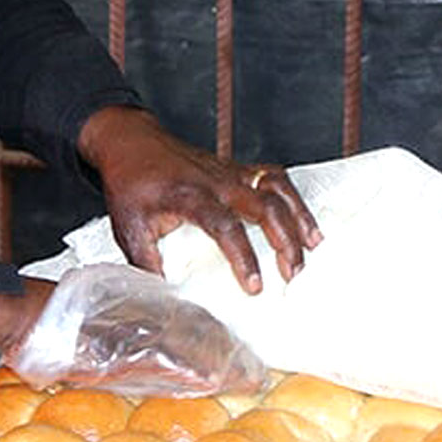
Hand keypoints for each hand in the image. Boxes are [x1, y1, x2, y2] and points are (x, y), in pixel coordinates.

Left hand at [77, 106, 320, 294]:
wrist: (132, 143)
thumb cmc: (130, 184)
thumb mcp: (128, 227)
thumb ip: (147, 263)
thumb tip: (165, 298)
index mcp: (189, 196)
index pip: (225, 227)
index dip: (243, 257)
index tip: (254, 287)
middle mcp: (217, 181)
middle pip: (264, 206)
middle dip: (285, 241)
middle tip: (293, 274)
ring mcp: (231, 171)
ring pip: (277, 188)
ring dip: (298, 217)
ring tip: (313, 247)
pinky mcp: (239, 168)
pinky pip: (275, 178)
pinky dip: (294, 199)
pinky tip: (305, 223)